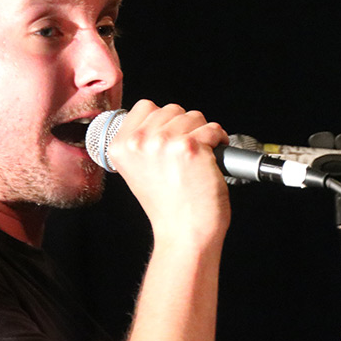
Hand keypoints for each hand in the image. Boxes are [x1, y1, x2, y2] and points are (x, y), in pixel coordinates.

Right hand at [106, 100, 230, 242]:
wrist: (184, 233)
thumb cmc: (168, 207)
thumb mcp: (138, 171)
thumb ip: (143, 143)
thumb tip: (163, 121)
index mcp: (122, 147)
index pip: (145, 107)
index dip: (164, 119)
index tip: (172, 134)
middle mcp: (140, 142)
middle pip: (172, 109)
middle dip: (186, 126)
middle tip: (189, 149)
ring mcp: (164, 143)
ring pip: (194, 117)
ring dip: (203, 132)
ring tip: (201, 155)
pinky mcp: (191, 148)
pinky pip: (212, 129)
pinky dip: (219, 140)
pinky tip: (214, 156)